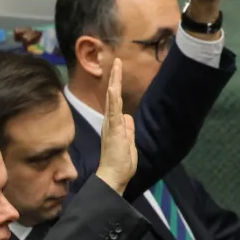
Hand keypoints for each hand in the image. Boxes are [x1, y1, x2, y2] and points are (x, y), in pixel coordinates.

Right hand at [95, 59, 137, 194]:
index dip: (117, 87)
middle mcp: (110, 123)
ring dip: (114, 82)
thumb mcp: (129, 144)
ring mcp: (111, 126)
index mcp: (114, 125)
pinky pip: (112, 113)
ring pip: (113, 100)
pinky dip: (113, 100)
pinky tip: (113, 88)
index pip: (117, 103)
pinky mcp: (113, 131)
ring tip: (116, 66)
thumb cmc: (120, 165)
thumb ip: (129, 130)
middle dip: (115, 78)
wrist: (113, 178)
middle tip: (117, 61)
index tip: (118, 72)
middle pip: (113, 97)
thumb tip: (128, 117)